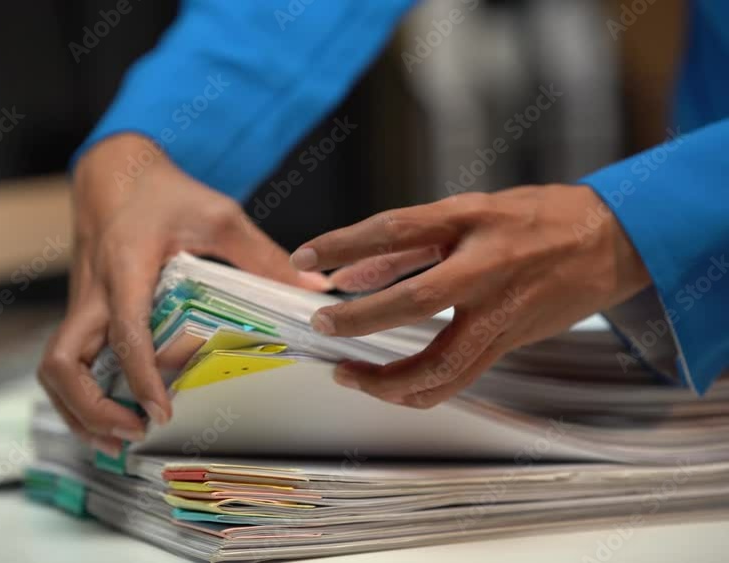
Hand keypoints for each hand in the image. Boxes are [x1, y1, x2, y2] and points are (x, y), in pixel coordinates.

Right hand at [38, 133, 329, 454]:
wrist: (113, 174)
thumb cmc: (164, 193)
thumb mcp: (218, 214)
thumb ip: (262, 254)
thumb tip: (312, 289)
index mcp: (126, 269)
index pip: (125, 333)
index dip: (141, 379)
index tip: (160, 413)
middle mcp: (93, 293)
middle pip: (61, 364)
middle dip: (89, 409)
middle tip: (133, 433)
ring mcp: (81, 306)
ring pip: (52, 370)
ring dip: (76, 411)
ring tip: (118, 438)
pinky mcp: (81, 314)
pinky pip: (64, 364)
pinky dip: (77, 396)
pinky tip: (110, 415)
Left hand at [290, 185, 650, 408]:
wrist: (613, 240)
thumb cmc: (534, 219)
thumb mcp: (467, 213)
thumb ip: (406, 247)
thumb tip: (348, 275)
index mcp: (471, 218)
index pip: (394, 227)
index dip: (343, 244)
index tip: (303, 258)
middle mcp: (487, 265)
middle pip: (416, 300)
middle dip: (361, 319)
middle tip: (322, 325)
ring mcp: (502, 309)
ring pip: (441, 363)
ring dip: (386, 378)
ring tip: (347, 373)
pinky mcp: (512, 341)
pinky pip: (457, 378)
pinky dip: (416, 388)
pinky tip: (386, 384)